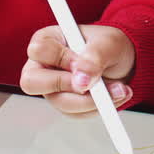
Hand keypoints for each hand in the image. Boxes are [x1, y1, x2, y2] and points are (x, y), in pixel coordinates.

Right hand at [20, 24, 135, 113]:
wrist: (122, 62)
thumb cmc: (109, 45)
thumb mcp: (108, 43)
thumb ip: (94, 56)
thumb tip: (81, 80)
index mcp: (47, 39)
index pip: (38, 50)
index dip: (61, 59)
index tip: (84, 61)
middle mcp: (43, 65)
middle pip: (32, 82)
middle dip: (67, 86)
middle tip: (95, 86)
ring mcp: (51, 87)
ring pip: (60, 103)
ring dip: (93, 100)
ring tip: (118, 89)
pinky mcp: (64, 104)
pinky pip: (75, 113)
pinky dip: (97, 108)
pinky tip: (113, 95)